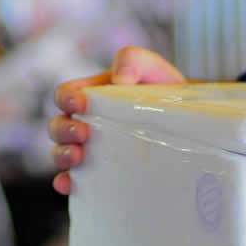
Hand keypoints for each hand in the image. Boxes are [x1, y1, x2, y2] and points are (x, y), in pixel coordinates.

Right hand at [49, 47, 185, 195]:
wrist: (188, 124)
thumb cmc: (162, 91)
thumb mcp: (151, 68)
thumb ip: (132, 60)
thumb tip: (119, 79)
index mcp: (89, 96)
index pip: (64, 95)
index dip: (66, 99)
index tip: (81, 103)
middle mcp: (83, 123)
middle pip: (57, 126)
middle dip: (64, 130)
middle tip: (84, 133)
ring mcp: (88, 150)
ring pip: (60, 153)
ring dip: (62, 155)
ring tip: (78, 157)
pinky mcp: (98, 174)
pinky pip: (73, 180)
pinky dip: (65, 182)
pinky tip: (69, 184)